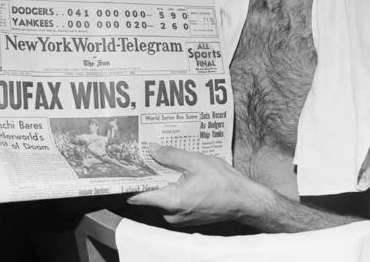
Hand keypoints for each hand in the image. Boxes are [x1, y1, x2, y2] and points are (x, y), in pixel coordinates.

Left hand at [127, 145, 260, 225]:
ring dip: (164, 181)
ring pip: (162, 197)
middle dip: (150, 176)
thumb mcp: (196, 161)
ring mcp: (180, 218)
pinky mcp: (187, 217)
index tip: (125, 168)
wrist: (244, 200)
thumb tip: (152, 150)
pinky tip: (183, 174)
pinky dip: (174, 187)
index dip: (130, 181)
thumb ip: (171, 155)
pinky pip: (173, 201)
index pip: (139, 196)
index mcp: (172, 201)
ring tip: (169, 162)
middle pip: (150, 195)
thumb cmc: (222, 181)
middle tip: (148, 156)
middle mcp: (172, 214)